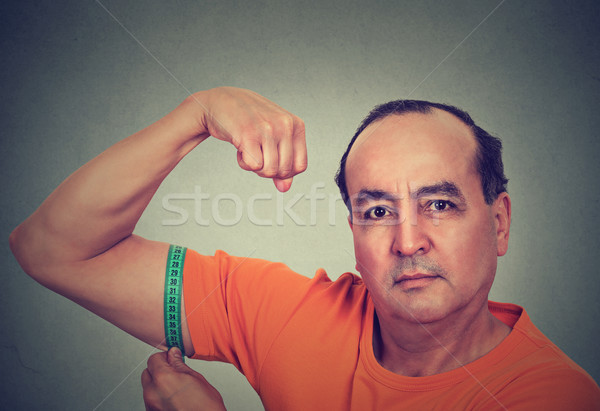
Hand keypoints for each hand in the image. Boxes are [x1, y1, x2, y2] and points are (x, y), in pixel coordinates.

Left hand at [142, 347, 225, 410]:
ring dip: (158, 383)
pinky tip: (173, 397)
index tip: (171, 358)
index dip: (164, 357)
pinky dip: (159, 395)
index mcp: (163, 378)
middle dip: (159, 369)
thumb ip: (179, 364)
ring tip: (176, 387)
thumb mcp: (195, 378)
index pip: (154, 359)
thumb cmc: (205, 407)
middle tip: (174, 371)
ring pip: (149, 386)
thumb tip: (174, 354)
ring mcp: (151, 405)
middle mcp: (152, 392)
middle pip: (148, 372)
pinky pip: (151, 399)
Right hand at [192, 87, 306, 191]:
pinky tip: (241, 148)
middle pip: (284, 171)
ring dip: (256, 167)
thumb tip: (285, 188)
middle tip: (258, 155)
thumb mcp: (273, 137)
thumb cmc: (249, 119)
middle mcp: (284, 125)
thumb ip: (283, 162)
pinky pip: (254, 166)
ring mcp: (267, 129)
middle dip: (268, 170)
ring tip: (250, 150)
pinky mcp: (248, 135)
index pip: (300, 166)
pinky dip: (244, 163)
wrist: (221, 102)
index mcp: (296, 125)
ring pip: (269, 171)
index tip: (273, 162)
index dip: (285, 172)